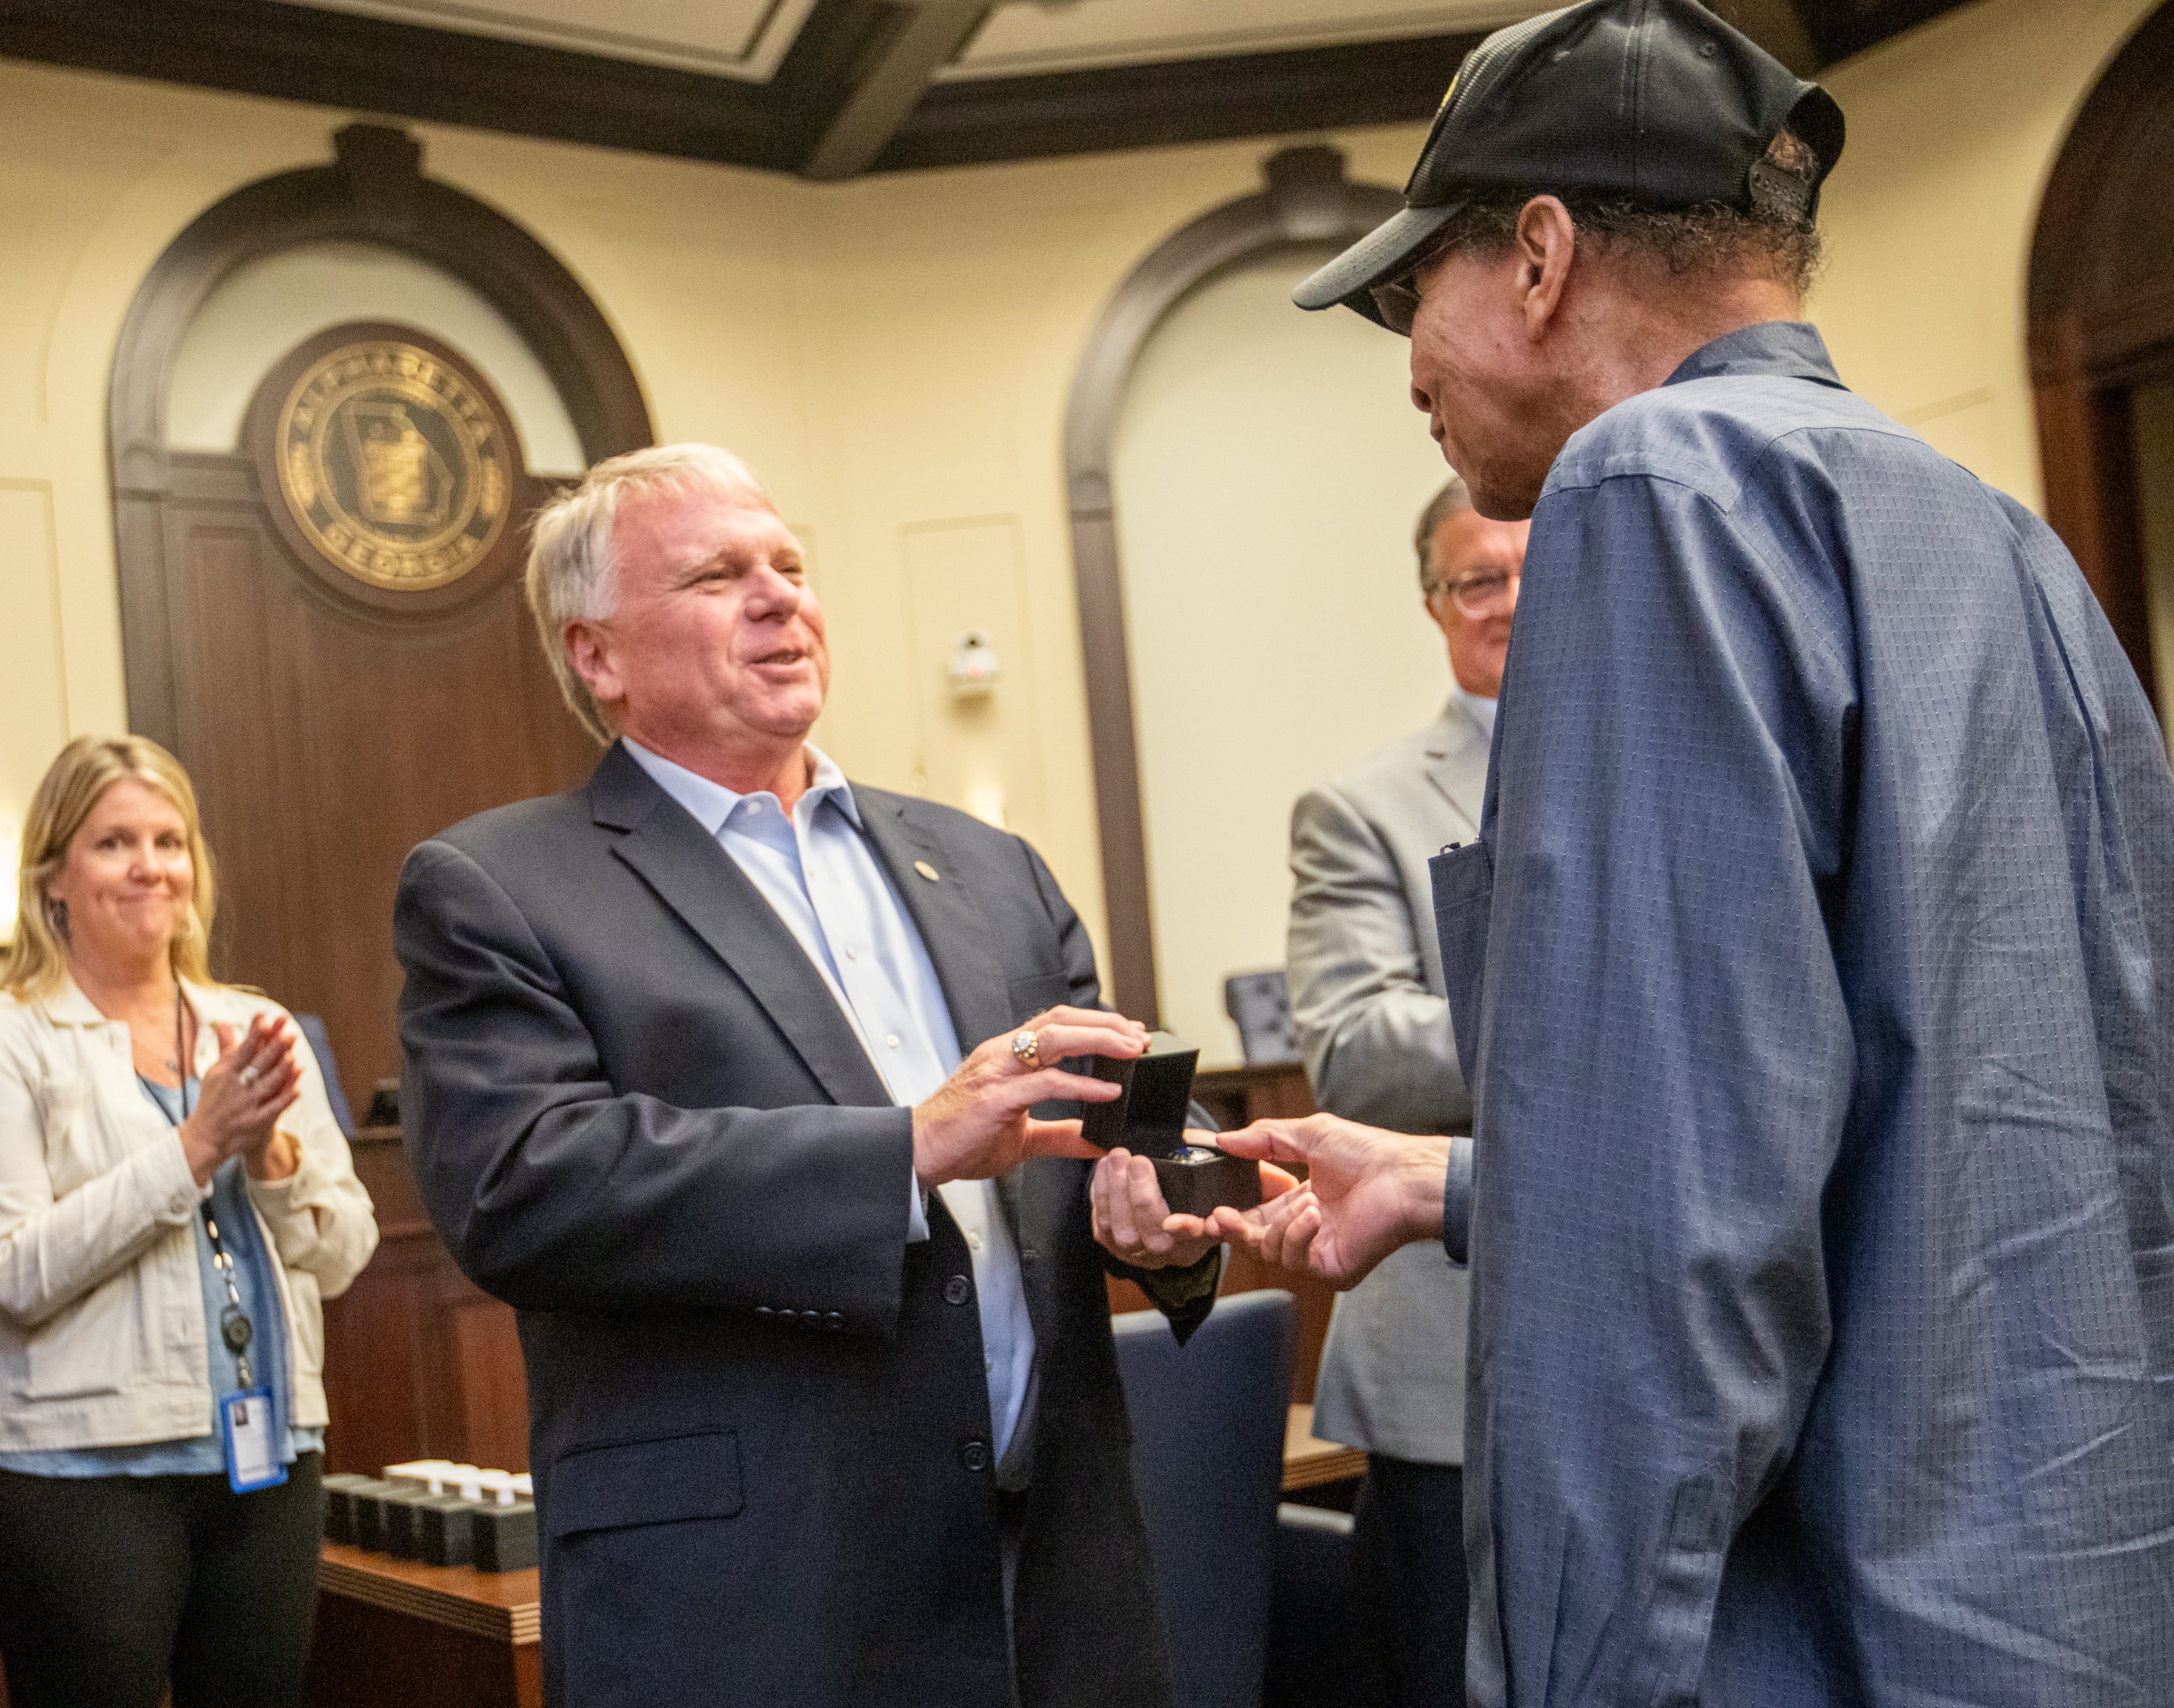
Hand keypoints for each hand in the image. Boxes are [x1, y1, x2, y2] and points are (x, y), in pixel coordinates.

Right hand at [178, 1017, 301, 1187]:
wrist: (204, 1137)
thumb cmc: (213, 1099)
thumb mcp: (216, 1073)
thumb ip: (226, 1048)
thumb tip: (224, 1022)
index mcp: (227, 1073)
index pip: (243, 1049)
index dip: (255, 1033)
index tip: (266, 1017)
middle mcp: (236, 1087)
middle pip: (258, 1064)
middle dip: (274, 1048)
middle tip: (290, 1032)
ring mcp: (245, 1105)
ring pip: (266, 1085)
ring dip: (280, 1071)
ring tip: (294, 1057)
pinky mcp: (254, 1122)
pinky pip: (271, 1109)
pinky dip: (284, 1099)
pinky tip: (298, 1090)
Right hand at [911, 1007, 1143, 1186]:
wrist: (919, 1154)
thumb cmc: (960, 1139)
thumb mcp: (1021, 1137)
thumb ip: (1060, 1134)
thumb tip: (1096, 1140)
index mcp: (1006, 1056)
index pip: (1057, 1023)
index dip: (1096, 1024)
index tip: (1128, 1034)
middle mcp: (1002, 1055)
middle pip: (1061, 1020)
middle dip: (1106, 1025)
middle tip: (1139, 1037)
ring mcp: (998, 1072)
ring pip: (1056, 1038)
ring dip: (1100, 1040)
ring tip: (1130, 1051)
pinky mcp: (996, 1097)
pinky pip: (1047, 1083)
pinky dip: (1082, 1086)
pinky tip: (1108, 1093)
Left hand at [1094, 1136, 1302, 1269]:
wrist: (1171, 1209)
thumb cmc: (1205, 1189)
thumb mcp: (1236, 1184)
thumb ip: (1262, 1182)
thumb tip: (1287, 1184)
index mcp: (1202, 1238)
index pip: (1198, 1238)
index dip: (1187, 1231)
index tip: (1176, 1218)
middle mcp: (1171, 1251)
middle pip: (1152, 1232)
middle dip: (1140, 1196)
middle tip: (1136, 1160)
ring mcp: (1140, 1251)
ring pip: (1123, 1230)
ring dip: (1115, 1192)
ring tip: (1116, 1158)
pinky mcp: (1114, 1246)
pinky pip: (1102, 1227)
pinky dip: (1099, 1197)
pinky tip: (1103, 1170)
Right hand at [1207, 1115, 1450, 1287]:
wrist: (1406, 1176)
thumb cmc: (1369, 1153)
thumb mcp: (1308, 1134)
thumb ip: (1263, 1138)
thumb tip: (1223, 1138)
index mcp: (1298, 1201)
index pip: (1251, 1214)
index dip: (1228, 1213)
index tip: (1209, 1206)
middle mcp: (1304, 1229)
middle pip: (1252, 1239)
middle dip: (1232, 1229)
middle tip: (1218, 1216)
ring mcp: (1316, 1251)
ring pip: (1269, 1251)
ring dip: (1281, 1224)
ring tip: (1309, 1202)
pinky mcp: (1330, 1269)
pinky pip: (1294, 1261)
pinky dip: (1298, 1236)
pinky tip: (1314, 1215)